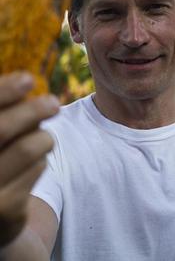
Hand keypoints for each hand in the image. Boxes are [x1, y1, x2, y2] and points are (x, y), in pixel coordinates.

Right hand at [0, 73, 57, 246]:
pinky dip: (40, 161)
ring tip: (42, 139)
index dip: (3, 91)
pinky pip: (37, 170)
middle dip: (31, 110)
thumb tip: (25, 80)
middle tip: (53, 102)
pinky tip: (31, 167)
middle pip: (0, 129)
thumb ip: (3, 114)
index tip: (28, 78)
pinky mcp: (5, 211)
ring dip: (43, 137)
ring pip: (28, 147)